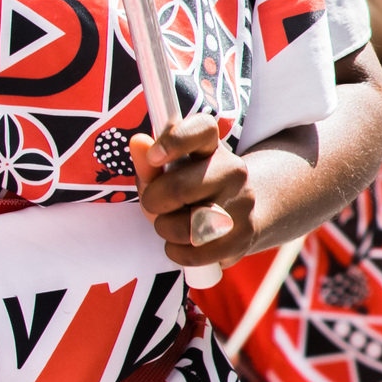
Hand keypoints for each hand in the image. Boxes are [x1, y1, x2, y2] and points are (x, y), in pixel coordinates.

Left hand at [136, 115, 254, 268]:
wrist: (239, 215)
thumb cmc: (192, 192)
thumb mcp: (168, 174)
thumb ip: (149, 163)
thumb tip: (137, 143)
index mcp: (211, 148)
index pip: (202, 128)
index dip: (176, 139)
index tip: (154, 155)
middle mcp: (233, 171)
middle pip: (179, 188)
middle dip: (154, 202)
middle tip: (155, 204)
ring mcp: (243, 204)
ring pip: (187, 227)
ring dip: (167, 229)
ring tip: (173, 225)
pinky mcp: (244, 236)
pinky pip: (195, 253)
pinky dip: (178, 252)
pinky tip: (183, 244)